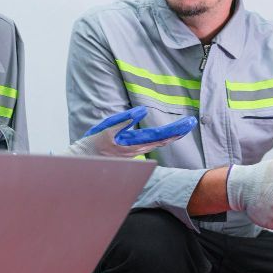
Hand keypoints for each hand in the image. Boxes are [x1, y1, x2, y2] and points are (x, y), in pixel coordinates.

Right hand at [67, 106, 196, 157]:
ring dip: (171, 134)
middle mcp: (136, 149)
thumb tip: (142, 111)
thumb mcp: (106, 129)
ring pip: (157, 143)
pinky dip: (161, 138)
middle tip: (191, 122)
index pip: (159, 135)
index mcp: (132, 143)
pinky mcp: (129, 152)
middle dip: (177, 131)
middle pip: (162, 139)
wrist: (82, 161)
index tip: (187, 123)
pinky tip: (168, 135)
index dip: (174, 129)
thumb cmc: (92, 145)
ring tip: (183, 126)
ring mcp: (134, 152)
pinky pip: (149, 144)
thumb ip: (124, 120)